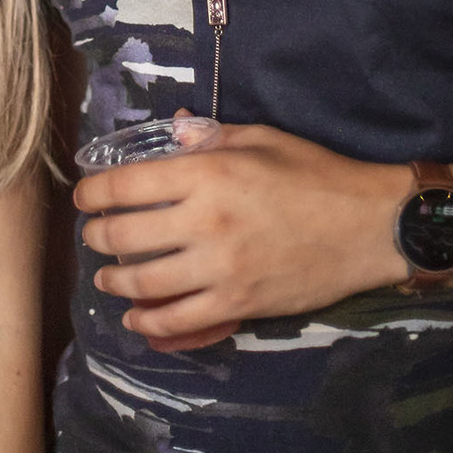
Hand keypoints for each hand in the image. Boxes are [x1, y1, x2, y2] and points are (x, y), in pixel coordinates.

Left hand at [76, 123, 408, 350]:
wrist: (368, 225)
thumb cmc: (315, 174)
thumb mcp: (260, 139)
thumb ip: (209, 136)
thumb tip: (174, 129)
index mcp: (205, 174)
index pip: (126, 185)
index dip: (94, 192)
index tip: (84, 197)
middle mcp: (204, 222)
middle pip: (125, 236)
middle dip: (97, 237)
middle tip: (92, 236)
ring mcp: (220, 268)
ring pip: (145, 283)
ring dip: (116, 281)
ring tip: (107, 277)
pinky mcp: (239, 304)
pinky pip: (180, 320)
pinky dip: (151, 323)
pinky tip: (138, 319)